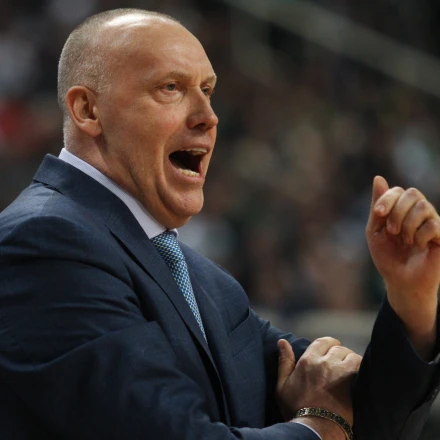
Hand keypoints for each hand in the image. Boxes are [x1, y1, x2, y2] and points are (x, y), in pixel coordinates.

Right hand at [276, 337, 360, 425]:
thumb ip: (284, 362)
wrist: (316, 428)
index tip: (329, 352)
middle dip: (340, 354)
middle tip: (339, 365)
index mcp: (308, 361)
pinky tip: (358, 376)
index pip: (323, 341)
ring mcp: (340, 371)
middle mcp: (325, 362)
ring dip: (351, 361)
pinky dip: (360, 368)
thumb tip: (282, 341)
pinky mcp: (353, 381)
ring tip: (350, 371)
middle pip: (339, 348)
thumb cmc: (296, 408)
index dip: (328, 345)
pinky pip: (361, 365)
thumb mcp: (282, 386)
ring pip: (351, 355)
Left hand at [366, 176, 439, 358]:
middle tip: (392, 231)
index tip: (378, 214)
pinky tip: (419, 246)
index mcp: (401, 210)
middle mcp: (418, 213)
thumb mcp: (375, 230)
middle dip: (397, 211)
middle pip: (412, 193)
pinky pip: (434, 225)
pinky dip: (421, 236)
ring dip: (408, 225)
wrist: (400, 281)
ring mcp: (433, 223)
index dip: (387, 199)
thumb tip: (378, 178)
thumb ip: (377, 206)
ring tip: (405, 241)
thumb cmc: (387, 256)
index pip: (398, 190)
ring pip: (424, 206)